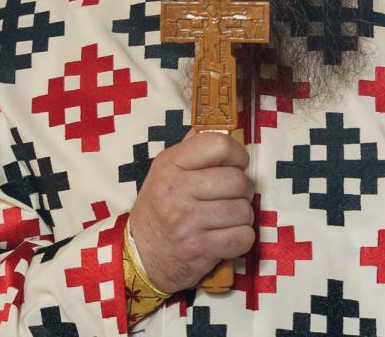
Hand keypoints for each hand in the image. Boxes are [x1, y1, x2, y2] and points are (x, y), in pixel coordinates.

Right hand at [129, 130, 254, 292]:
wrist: (141, 255)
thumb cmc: (159, 208)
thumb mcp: (165, 171)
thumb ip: (192, 149)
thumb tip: (223, 128)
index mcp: (170, 164)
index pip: (220, 145)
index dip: (237, 155)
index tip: (235, 165)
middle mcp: (177, 190)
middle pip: (238, 180)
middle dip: (243, 190)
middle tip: (230, 197)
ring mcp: (188, 221)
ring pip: (244, 210)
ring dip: (242, 216)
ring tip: (225, 218)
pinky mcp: (200, 248)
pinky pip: (244, 237)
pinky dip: (240, 239)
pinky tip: (225, 237)